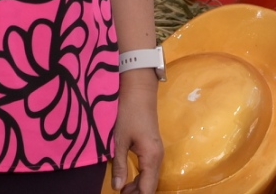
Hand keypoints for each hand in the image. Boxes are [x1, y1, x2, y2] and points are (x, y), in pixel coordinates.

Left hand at [113, 69, 162, 193]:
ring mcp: (157, 152)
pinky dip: (140, 178)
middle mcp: (158, 157)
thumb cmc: (128, 114)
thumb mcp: (120, 141)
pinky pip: (149, 170)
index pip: (148, 188)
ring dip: (138, 187)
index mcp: (151, 157)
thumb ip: (120, 165)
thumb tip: (117, 188)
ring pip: (150, 178)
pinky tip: (128, 180)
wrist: (139, 92)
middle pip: (151, 185)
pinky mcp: (153, 148)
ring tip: (122, 191)